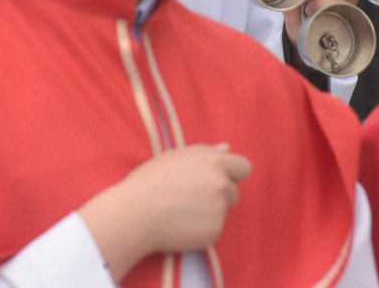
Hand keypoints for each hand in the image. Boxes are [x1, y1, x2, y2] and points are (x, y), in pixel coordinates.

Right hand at [78, 143, 251, 280]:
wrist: (135, 213)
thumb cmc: (150, 182)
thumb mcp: (174, 157)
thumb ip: (204, 152)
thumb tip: (227, 148)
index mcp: (214, 162)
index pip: (243, 167)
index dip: (232, 174)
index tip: (219, 181)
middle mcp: (221, 183)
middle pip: (234, 192)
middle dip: (220, 196)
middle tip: (193, 200)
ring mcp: (220, 208)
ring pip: (222, 211)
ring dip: (209, 212)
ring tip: (181, 212)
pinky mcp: (215, 230)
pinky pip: (214, 229)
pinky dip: (202, 230)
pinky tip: (181, 226)